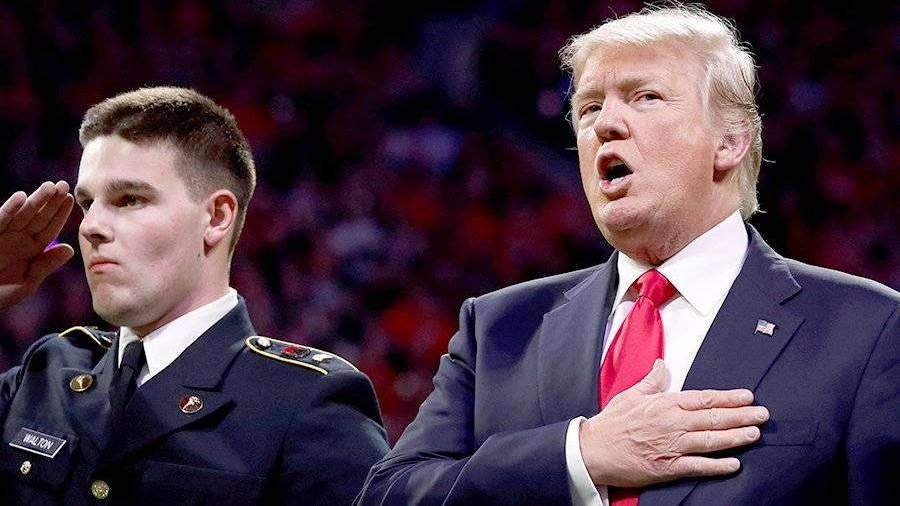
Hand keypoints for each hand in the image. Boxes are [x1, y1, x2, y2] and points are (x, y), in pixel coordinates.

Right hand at [0, 181, 74, 309]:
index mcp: (31, 249)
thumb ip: (46, 265)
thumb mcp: (26, 283)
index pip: (48, 228)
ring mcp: (3, 236)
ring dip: (35, 200)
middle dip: (51, 201)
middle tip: (64, 185)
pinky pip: (0, 220)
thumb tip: (70, 249)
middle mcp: (18, 239)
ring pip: (22, 214)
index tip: (70, 199)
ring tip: (50, 187)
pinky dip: (10, 209)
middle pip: (38, 217)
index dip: (59, 214)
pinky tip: (21, 197)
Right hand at [579, 359, 768, 487]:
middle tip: (763, 414)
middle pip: (714, 418)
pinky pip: (699, 466)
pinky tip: (734, 464)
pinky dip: (718, 465)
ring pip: (711, 441)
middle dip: (741, 416)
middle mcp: (673, 423)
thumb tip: (661, 364)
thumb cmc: (612, 423)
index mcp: (665, 403)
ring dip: (736, 438)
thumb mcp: (631, 395)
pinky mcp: (669, 467)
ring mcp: (672, 446)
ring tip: (754, 434)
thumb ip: (651, 381)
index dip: (728, 397)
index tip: (747, 396)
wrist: (594, 450)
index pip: (704, 398)